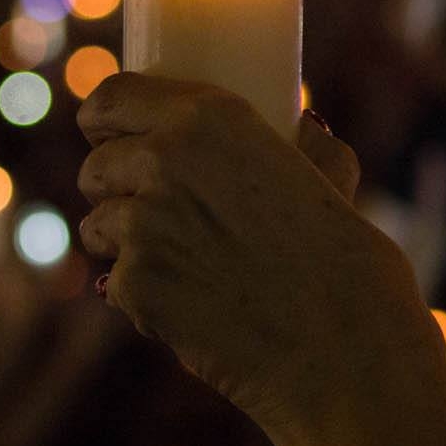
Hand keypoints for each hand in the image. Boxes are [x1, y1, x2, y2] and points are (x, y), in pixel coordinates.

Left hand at [77, 74, 437, 438]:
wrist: (342, 346)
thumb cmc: (349, 263)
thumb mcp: (333, 178)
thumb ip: (311, 146)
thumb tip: (307, 125)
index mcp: (210, 116)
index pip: (110, 99)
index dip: (102, 120)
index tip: (108, 136)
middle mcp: (165, 158)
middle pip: (95, 166)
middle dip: (113, 189)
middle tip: (147, 211)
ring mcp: (143, 223)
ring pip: (96, 227)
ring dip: (122, 245)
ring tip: (176, 265)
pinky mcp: (133, 284)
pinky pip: (115, 285)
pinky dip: (143, 299)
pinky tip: (191, 309)